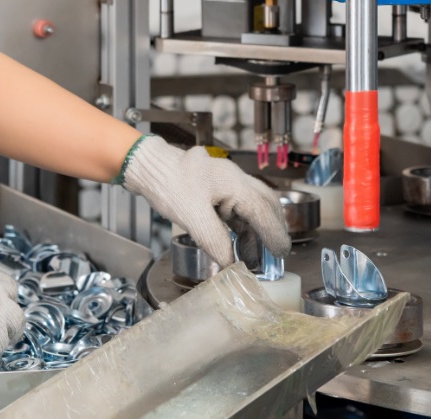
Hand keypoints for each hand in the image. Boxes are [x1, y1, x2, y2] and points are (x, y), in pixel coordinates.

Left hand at [120, 136, 290, 267]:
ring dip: (258, 228)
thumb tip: (232, 263)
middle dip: (274, 228)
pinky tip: (239, 241)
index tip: (281, 253)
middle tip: (278, 253)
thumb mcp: (192, 218)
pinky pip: (238, 207)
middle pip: (265, 204)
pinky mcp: (216, 188)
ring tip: (258, 254)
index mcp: (234, 183)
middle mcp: (235, 180)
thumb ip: (215, 241)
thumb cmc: (169, 185)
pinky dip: (244, 225)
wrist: (148, 167)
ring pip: (253, 206)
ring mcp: (226, 182)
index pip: (263, 211)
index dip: (274, 233)